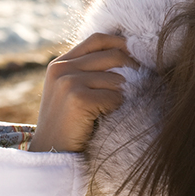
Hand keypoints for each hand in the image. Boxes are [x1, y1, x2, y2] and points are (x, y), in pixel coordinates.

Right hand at [29, 33, 137, 152]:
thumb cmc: (71, 125)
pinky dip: (118, 108)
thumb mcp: (75, 91)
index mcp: (61, 63)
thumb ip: (93, 72)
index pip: (99, 39)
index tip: (141, 56)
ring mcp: (68, 82)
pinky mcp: (77, 99)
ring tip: (116, 109)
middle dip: (134, 69)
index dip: (123, 44)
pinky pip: (115, 97)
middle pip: (113, 55)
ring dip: (125, 95)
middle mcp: (62, 68)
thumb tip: (133, 55)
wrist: (51, 155)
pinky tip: (107, 118)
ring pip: (118, 78)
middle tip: (143, 84)